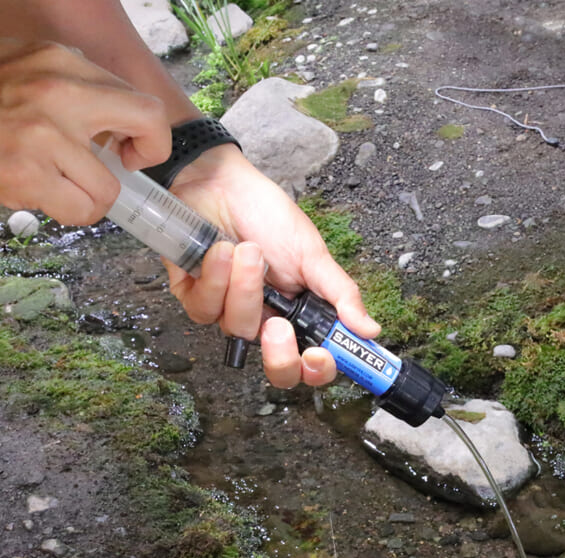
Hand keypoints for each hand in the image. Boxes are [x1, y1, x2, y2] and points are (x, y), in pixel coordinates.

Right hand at [0, 39, 170, 223]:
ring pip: (110, 186)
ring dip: (94, 197)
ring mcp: (45, 135)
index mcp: (60, 60)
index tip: (127, 145)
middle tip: (124, 169)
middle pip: (148, 122)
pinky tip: (50, 202)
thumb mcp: (15, 60)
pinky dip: (73, 213)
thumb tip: (105, 107)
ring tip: (65, 189)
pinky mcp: (27, 175)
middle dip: (148, 155)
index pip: (136, 97)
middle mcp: (59, 90)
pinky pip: (81, 209)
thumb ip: (63, 77)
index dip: (144, 129)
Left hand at [164, 145, 379, 387]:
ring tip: (249, 250)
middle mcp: (267, 318)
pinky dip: (216, 276)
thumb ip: (340, 294)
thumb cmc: (265, 212)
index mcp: (300, 312)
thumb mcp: (312, 253)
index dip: (318, 369)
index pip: (313, 360)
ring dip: (244, 288)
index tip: (320, 355)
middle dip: (278, 354)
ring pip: (237, 330)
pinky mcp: (195, 297)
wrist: (218, 182)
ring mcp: (229, 311)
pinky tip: (220, 250)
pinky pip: (204, 308)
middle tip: (278, 326)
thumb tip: (370, 329)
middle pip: (277, 369)